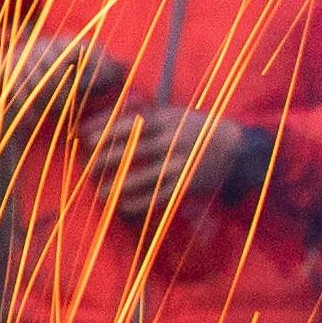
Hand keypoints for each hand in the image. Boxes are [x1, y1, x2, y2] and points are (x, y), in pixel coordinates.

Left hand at [70, 105, 272, 215]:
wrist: (237, 149)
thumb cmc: (197, 129)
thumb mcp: (174, 114)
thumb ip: (145, 116)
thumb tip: (111, 117)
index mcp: (169, 120)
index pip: (131, 124)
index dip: (106, 131)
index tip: (85, 138)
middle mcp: (174, 141)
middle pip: (133, 151)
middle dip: (107, 161)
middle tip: (87, 170)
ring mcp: (181, 164)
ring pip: (143, 178)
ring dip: (119, 187)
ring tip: (101, 194)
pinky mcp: (188, 185)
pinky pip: (159, 197)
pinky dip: (140, 203)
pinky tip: (123, 207)